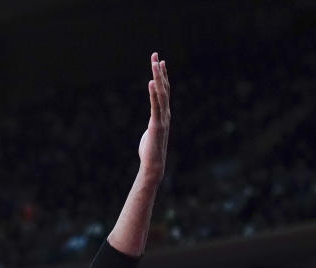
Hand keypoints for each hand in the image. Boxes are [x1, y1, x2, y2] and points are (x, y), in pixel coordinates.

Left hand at [138, 53, 170, 178]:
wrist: (154, 164)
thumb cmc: (150, 151)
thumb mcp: (151, 132)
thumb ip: (153, 124)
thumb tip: (151, 124)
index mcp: (164, 114)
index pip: (164, 91)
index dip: (163, 76)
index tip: (160, 62)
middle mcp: (165, 113)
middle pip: (164, 87)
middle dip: (159, 71)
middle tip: (156, 55)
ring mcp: (162, 118)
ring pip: (161, 93)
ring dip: (158, 77)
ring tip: (155, 62)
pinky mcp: (156, 124)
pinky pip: (155, 106)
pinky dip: (153, 93)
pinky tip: (151, 82)